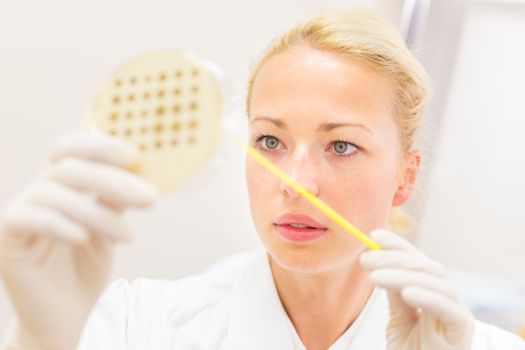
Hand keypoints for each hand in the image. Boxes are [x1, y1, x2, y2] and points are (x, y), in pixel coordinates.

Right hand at [0, 131, 157, 349]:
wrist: (67, 316)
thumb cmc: (87, 267)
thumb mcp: (110, 227)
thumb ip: (116, 198)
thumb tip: (141, 168)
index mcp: (60, 185)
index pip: (70, 149)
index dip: (100, 146)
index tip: (136, 156)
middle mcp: (37, 193)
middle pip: (68, 168)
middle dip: (113, 181)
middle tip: (150, 199)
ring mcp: (19, 214)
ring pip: (54, 193)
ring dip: (98, 213)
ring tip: (129, 238)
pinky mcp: (7, 240)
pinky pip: (28, 219)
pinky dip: (61, 224)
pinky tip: (85, 239)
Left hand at [360, 229, 473, 349]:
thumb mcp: (398, 321)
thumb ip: (394, 294)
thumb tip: (378, 262)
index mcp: (431, 292)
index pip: (417, 260)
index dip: (398, 245)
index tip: (374, 235)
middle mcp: (446, 297)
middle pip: (426, 267)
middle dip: (395, 258)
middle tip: (367, 259)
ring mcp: (456, 312)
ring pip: (436, 281)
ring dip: (403, 274)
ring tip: (374, 277)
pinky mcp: (462, 329)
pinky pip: (449, 307)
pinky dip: (428, 296)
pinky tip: (406, 292)